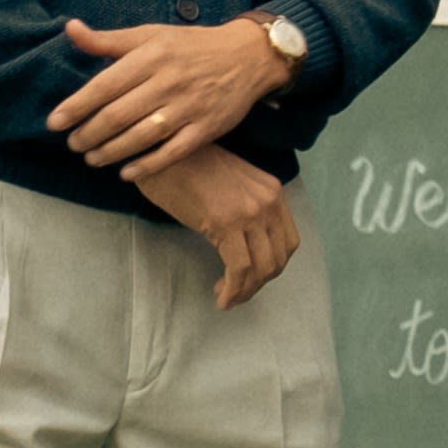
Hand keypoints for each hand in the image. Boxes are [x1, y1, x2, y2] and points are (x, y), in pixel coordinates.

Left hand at [50, 17, 290, 178]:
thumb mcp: (151, 34)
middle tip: (74, 144)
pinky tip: (127, 172)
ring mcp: (189, 107)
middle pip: (118, 115)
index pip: (104, 86)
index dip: (76, 106)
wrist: (249, 57)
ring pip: (141, 136)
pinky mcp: (207, 128)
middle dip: (89, 134)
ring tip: (92, 158)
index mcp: (151, 57)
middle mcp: (169, 82)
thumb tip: (70, 28)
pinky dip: (148, 165)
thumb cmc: (192, 45)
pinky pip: (173, 152)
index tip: (55, 123)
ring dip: (111, 152)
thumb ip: (108, 40)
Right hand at [131, 143, 298, 308]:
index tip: (253, 277)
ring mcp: (250, 212)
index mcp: (272, 191)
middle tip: (238, 292)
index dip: (273, 265)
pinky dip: (233, 289)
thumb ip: (245, 208)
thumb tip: (245, 244)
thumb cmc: (186, 166)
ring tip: (227, 298)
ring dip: (246, 290)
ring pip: (261, 267)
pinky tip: (222, 298)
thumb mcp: (229, 184)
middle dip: (260, 282)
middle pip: (278, 257)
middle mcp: (268, 201)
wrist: (160, 149)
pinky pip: (239, 268)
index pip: (287, 240)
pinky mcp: (226, 224)